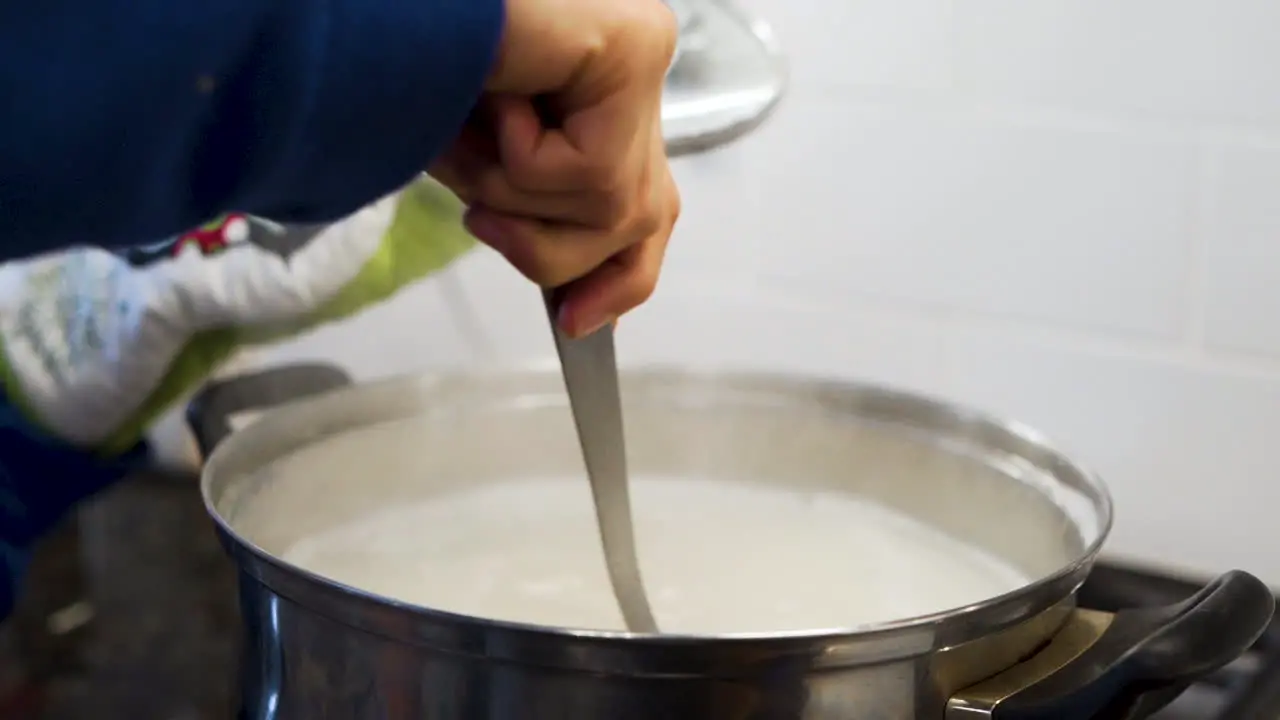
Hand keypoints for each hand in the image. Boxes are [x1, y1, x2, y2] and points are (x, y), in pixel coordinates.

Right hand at [431, 0, 680, 337]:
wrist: (386, 16)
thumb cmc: (418, 76)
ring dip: (511, 197)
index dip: (620, 282)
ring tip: (467, 138)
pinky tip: (498, 98)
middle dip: (546, 249)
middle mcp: (638, 74)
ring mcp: (644, 56)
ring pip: (610, 210)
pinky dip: (519, 158)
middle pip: (636, 225)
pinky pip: (589, 170)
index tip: (576, 324)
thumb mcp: (480, 168)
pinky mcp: (634, 46)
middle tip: (476, 216)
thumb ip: (532, 217)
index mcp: (607, 100)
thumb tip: (576, 307)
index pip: (652, 211)